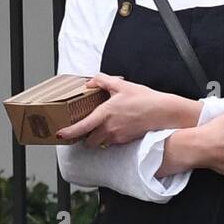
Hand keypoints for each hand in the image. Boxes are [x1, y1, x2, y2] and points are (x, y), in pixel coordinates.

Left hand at [56, 74, 174, 147]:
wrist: (163, 112)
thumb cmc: (144, 99)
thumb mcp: (122, 85)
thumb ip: (103, 82)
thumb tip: (90, 82)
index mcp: (105, 114)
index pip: (82, 127)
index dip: (69, 132)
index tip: (60, 134)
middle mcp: (109, 128)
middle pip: (89, 141)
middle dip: (85, 137)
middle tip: (85, 128)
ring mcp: (117, 137)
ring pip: (100, 142)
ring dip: (97, 138)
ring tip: (100, 126)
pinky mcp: (125, 141)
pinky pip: (111, 142)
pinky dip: (109, 137)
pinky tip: (115, 126)